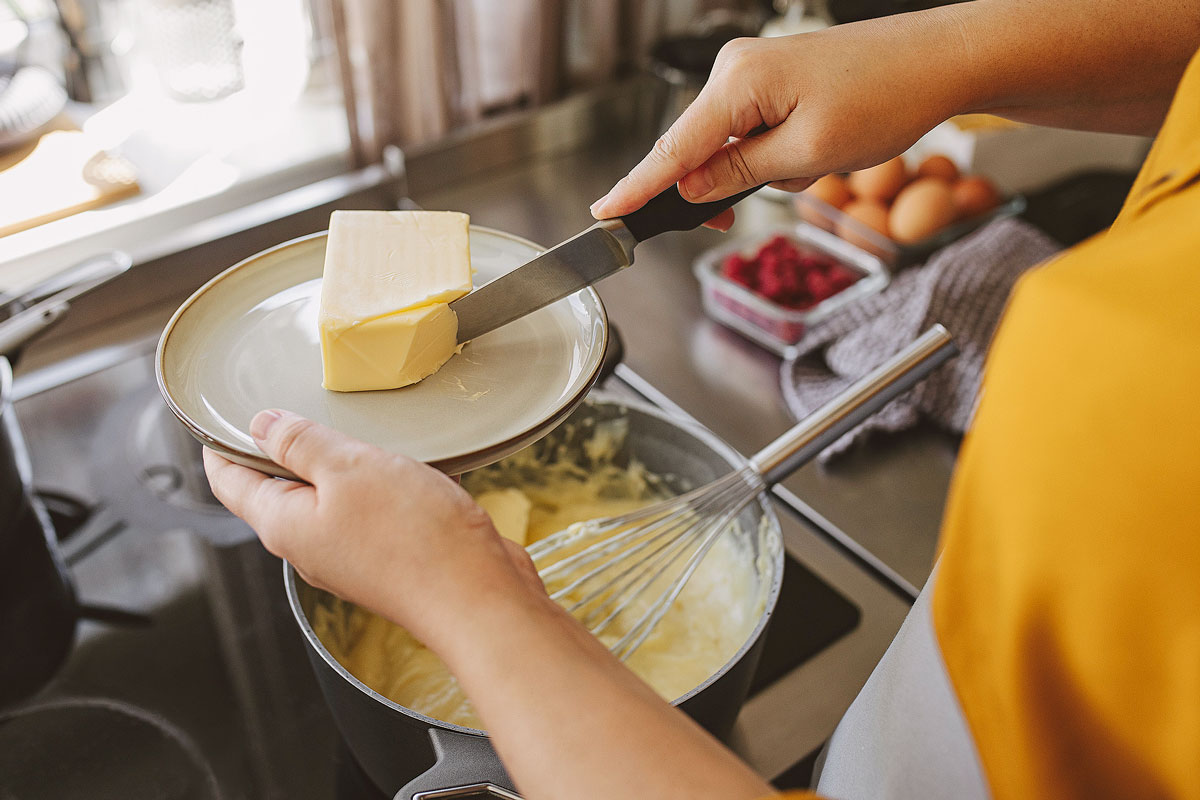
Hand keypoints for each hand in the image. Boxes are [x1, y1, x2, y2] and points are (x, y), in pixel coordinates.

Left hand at [203, 409, 540, 648]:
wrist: (477, 597)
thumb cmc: (414, 539)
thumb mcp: (349, 467)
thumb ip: (301, 443)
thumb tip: (262, 425)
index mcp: (285, 524)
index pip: (230, 482)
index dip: (221, 444)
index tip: (220, 415)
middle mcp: (311, 545)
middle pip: (278, 491)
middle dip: (280, 450)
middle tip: (289, 407)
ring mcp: (351, 554)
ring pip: (329, 499)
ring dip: (337, 464)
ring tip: (352, 428)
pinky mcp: (391, 557)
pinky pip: (370, 512)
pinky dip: (377, 483)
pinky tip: (404, 464)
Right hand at [591, 14, 971, 224]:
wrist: (937, 61)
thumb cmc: (884, 99)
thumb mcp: (808, 155)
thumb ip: (739, 174)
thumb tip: (690, 190)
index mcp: (738, 82)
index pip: (672, 149)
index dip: (638, 188)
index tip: (605, 214)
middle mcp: (736, 69)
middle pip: (694, 148)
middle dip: (715, 188)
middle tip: (728, 220)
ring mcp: (755, 72)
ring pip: (728, 145)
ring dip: (759, 172)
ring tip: (811, 167)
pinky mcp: (774, 80)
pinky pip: (753, 131)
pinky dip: (774, 156)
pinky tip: (814, 153)